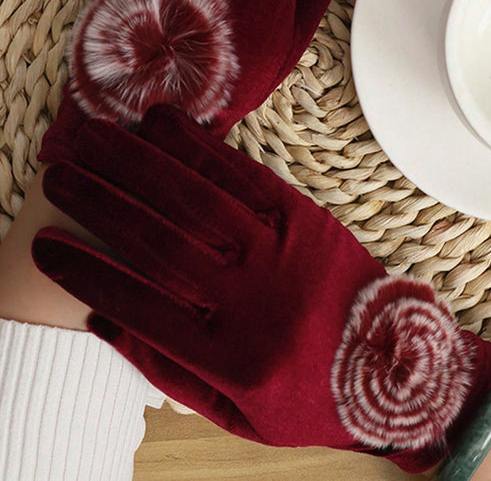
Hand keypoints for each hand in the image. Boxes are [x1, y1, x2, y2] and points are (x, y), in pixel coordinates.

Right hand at [33, 105, 490, 473]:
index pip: (137, 305)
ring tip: (96, 138)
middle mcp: (250, 297)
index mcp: (228, 355)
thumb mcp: (239, 414)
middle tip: (59, 173)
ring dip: (139, 163)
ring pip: (194, 198)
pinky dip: (200, 147)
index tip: (46, 247)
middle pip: (157, 240)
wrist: (396, 369)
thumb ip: (169, 370)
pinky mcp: (303, 217)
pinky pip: (243, 176)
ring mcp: (279, 250)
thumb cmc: (313, 394)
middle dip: (99, 201)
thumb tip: (105, 319)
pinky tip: (165, 125)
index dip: (84, 272)